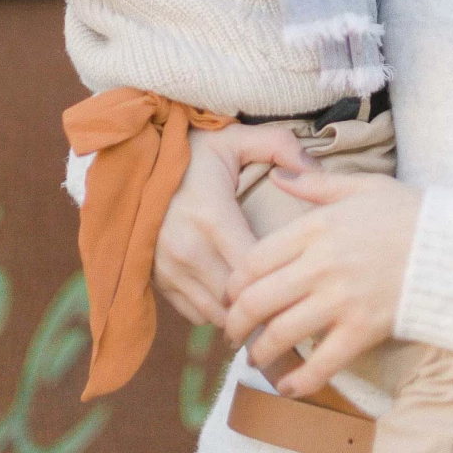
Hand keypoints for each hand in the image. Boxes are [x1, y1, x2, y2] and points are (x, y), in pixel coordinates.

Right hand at [152, 122, 313, 328]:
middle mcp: (187, 249)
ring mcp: (168, 267)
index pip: (253, 269)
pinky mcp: (156, 278)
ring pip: (216, 313)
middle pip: (236, 300)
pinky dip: (215, 310)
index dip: (278, 277)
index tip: (298, 273)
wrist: (135, 160)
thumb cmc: (192, 151)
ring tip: (263, 298)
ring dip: (240, 311)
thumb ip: (279, 146)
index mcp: (212, 216)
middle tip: (288, 294)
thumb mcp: (235, 138)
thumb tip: (316, 169)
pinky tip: (231, 295)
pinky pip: (194, 313)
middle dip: (263, 301)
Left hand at [224, 172, 421, 396]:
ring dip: (259, 352)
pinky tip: (286, 387)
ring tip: (254, 357)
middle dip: (236, 322)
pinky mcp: (362, 330)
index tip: (231, 294)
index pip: (254, 259)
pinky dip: (299, 381)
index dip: (233, 283)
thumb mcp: (363, 187)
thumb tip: (278, 175)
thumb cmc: (408, 214)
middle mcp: (322, 265)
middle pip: (258, 301)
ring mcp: (341, 300)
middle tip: (233, 331)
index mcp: (317, 228)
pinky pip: (322, 364)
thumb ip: (315, 184)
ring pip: (281, 334)